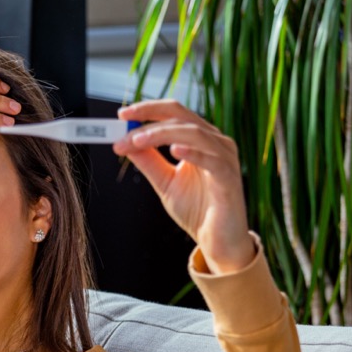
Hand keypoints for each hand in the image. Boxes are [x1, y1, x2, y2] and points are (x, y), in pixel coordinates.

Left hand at [114, 100, 255, 273]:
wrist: (218, 241)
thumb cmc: (197, 210)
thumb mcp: (164, 182)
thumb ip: (148, 162)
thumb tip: (125, 143)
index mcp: (200, 139)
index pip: (173, 113)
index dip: (147, 110)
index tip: (121, 115)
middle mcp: (216, 142)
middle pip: (181, 116)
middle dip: (149, 119)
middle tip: (124, 131)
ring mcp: (225, 158)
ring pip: (194, 133)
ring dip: (162, 134)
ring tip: (138, 141)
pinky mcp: (230, 178)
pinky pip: (213, 160)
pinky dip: (193, 152)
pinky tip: (174, 150)